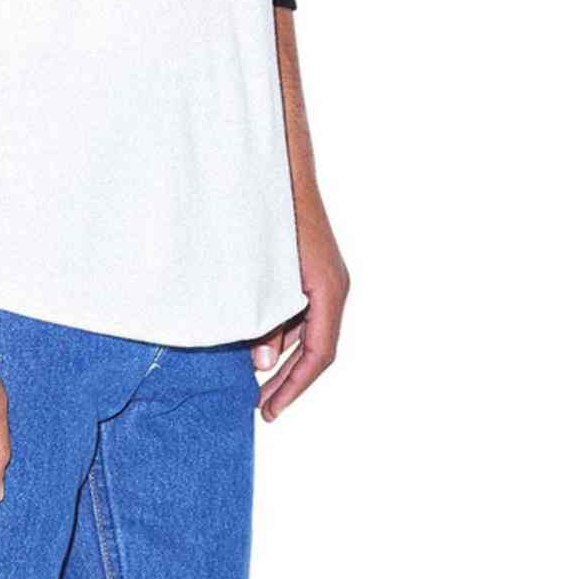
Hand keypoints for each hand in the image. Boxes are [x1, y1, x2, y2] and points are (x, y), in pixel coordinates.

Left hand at [252, 192, 348, 420]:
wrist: (275, 167)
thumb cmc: (267, 217)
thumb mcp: (262, 277)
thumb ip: (264, 321)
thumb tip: (262, 363)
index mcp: (328, 290)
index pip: (319, 354)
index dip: (294, 386)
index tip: (270, 412)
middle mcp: (332, 287)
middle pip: (314, 347)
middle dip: (285, 379)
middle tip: (258, 406)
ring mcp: (322, 278)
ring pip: (304, 329)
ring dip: (277, 353)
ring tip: (246, 376)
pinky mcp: (307, 270)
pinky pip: (297, 310)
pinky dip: (276, 330)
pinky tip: (251, 341)